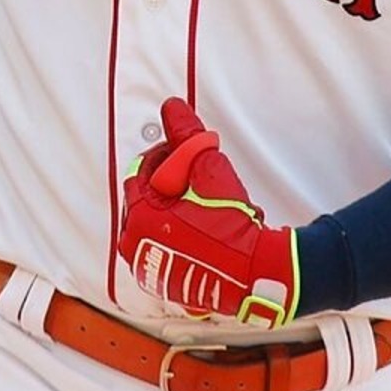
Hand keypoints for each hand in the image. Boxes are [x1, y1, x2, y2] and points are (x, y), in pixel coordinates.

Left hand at [119, 98, 299, 328]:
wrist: (255, 272)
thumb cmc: (230, 226)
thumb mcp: (209, 170)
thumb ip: (187, 136)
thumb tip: (172, 108)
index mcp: (138, 218)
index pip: (141, 172)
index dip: (166, 156)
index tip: (185, 155)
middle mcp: (135, 246)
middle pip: (148, 197)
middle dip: (172, 183)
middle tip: (200, 180)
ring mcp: (149, 267)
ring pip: (158, 221)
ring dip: (178, 207)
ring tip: (208, 205)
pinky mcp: (166, 282)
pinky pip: (167, 245)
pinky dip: (182, 233)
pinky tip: (207, 229)